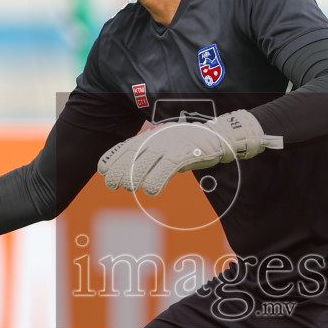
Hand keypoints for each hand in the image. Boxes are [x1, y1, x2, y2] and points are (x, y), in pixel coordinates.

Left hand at [97, 109, 282, 195]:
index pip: (129, 146)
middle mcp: (160, 138)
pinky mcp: (185, 152)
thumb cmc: (197, 145)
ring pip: (146, 161)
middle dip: (119, 169)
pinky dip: (156, 180)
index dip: (113, 157)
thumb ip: (155, 158)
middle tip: (111, 184)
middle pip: (133, 154)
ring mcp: (172, 145)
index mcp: (156, 136)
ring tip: (128, 187)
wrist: (225, 136)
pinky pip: (166, 167)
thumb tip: (138, 175)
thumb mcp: (172, 149)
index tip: (102, 170)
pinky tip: (151, 191)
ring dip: (134, 176)